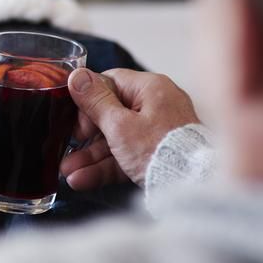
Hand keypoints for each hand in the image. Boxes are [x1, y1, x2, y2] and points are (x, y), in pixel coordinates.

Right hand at [60, 68, 201, 189]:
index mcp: (150, 88)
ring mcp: (158, 131)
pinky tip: (82, 179)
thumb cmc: (160, 150)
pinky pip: (127, 155)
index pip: (110, 82)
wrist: (194, 187)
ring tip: (68, 172)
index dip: (88, 100)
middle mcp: (156, 105)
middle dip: (85, 136)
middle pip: (110, 113)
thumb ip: (95, 101)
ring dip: (91, 156)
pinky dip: (107, 166)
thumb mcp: (119, 124)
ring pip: (116, 139)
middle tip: (69, 146)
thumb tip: (77, 75)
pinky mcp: (158, 154)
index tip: (74, 118)